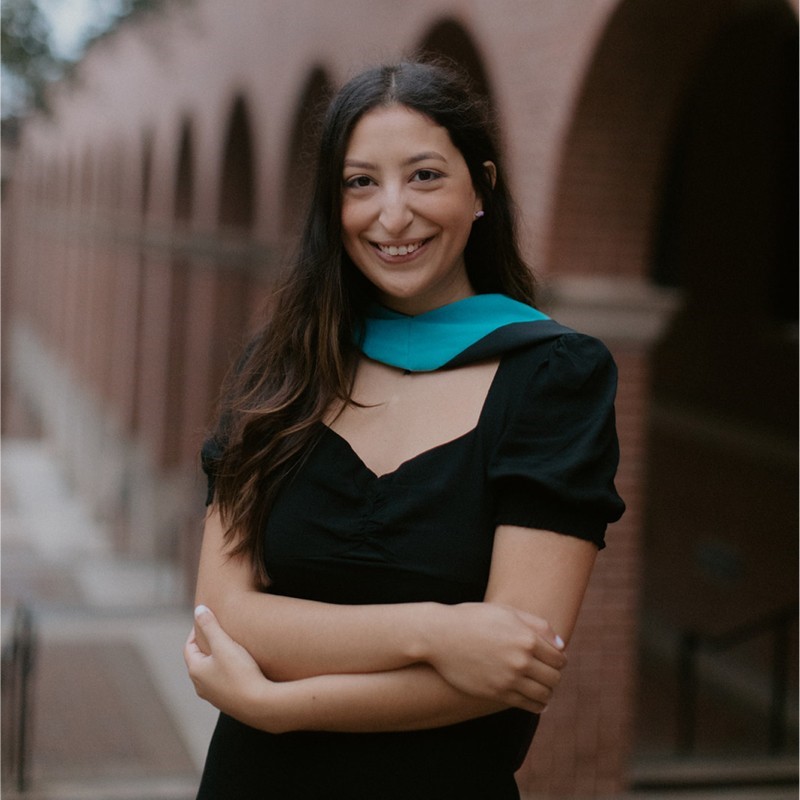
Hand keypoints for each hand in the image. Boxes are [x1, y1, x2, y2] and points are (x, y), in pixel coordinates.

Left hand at [184, 605, 274, 726]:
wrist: (259, 705)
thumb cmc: (240, 673)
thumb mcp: (224, 644)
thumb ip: (210, 626)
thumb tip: (198, 609)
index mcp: (196, 671)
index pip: (189, 647)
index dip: (196, 632)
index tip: (208, 620)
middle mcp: (201, 686)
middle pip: (199, 660)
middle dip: (207, 645)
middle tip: (220, 632)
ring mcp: (215, 696)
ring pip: (211, 672)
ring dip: (218, 659)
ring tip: (231, 648)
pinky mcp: (229, 702)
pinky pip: (223, 682)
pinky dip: (227, 671)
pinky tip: (241, 667)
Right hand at [425, 603, 566, 713]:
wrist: (440, 635)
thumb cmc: (473, 619)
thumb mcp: (506, 612)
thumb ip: (537, 625)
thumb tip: (561, 645)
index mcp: (526, 638)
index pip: (559, 658)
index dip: (558, 659)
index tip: (552, 659)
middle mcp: (521, 661)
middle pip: (554, 677)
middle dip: (554, 675)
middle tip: (547, 672)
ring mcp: (509, 679)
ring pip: (544, 694)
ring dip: (547, 691)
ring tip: (541, 686)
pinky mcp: (497, 693)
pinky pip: (529, 705)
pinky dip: (537, 704)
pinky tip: (535, 699)